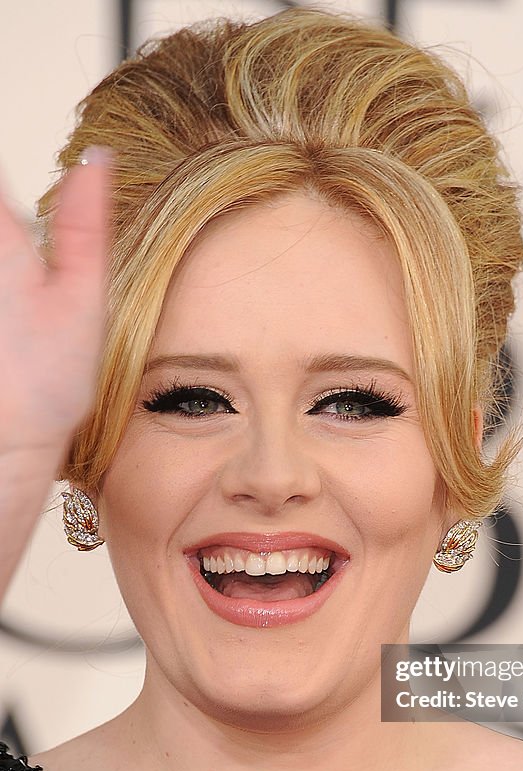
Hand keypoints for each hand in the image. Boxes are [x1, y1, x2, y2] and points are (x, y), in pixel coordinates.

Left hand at [0, 147, 112, 454]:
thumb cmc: (44, 384)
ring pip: (0, 236)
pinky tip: (16, 310)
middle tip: (29, 264)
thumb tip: (96, 160)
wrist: (4, 439)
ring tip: (23, 295)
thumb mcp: (84, 298)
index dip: (10, 184)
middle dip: (11, 222)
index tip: (24, 211)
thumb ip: (87, 223)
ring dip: (11, 242)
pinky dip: (8, 271)